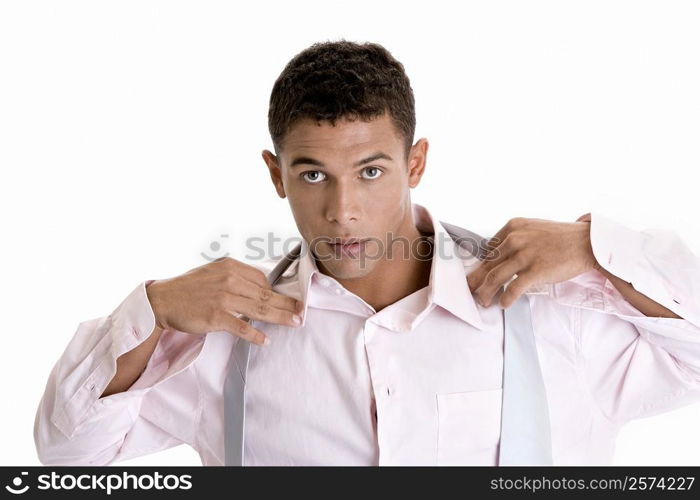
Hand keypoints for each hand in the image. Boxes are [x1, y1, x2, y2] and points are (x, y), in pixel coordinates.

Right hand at [145, 257, 303, 345]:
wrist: (163, 300)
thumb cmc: (188, 288)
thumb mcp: (214, 272)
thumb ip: (235, 277)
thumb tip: (260, 288)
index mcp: (230, 266)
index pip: (262, 279)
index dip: (278, 291)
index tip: (290, 300)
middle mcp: (229, 279)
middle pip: (266, 294)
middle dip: (287, 304)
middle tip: (301, 312)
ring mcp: (223, 298)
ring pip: (259, 309)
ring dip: (280, 317)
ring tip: (294, 323)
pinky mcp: (215, 316)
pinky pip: (241, 327)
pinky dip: (255, 335)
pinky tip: (265, 340)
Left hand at [466, 214, 599, 308]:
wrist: (588, 242)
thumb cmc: (561, 238)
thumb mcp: (533, 229)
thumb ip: (515, 240)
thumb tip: (498, 258)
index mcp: (513, 228)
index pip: (488, 249)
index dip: (481, 265)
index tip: (478, 275)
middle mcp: (515, 240)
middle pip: (487, 264)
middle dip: (476, 281)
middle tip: (470, 291)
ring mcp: (525, 255)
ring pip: (495, 278)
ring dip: (486, 293)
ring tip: (484, 301)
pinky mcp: (535, 271)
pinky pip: (513, 289)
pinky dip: (506, 299)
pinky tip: (504, 304)